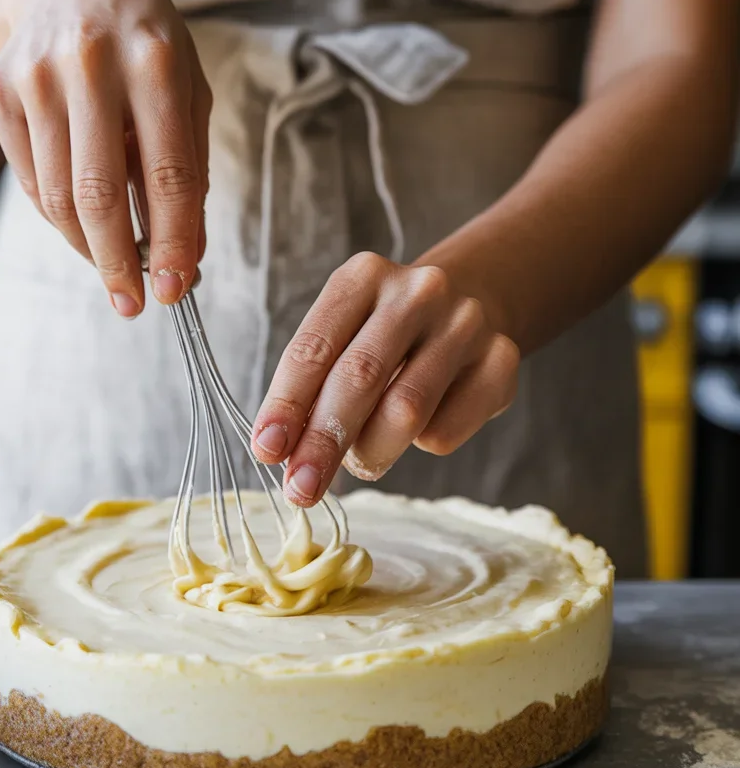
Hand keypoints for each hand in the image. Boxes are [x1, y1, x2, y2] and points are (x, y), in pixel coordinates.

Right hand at [0, 0, 210, 314]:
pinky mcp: (0, 92)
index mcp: (155, 64)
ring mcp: (37, 78)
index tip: (176, 289)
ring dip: (89, 249)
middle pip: (100, 195)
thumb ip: (190, 171)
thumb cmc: (144, 45)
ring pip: (59, 199)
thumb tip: (186, 256)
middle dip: (120, 263)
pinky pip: (32, 182)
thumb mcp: (187, 93)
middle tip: (133, 303)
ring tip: (114, 266)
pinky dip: (61, 218)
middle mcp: (91, 66)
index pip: (168, 175)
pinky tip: (84, 222)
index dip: (174, 242)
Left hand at [251, 252, 519, 505]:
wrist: (470, 305)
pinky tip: (417, 430)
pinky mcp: (501, 361)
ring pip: (406, 411)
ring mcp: (465, 323)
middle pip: (360, 378)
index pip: (314, 347)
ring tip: (359, 464)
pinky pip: (446, 431)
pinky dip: (419, 447)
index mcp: (363, 276)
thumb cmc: (383, 336)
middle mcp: (418, 291)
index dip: (286, 404)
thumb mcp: (341, 339)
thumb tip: (281, 453)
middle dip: (323, 443)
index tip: (266, 451)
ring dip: (371, 453)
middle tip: (300, 490)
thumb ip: (311, 388)